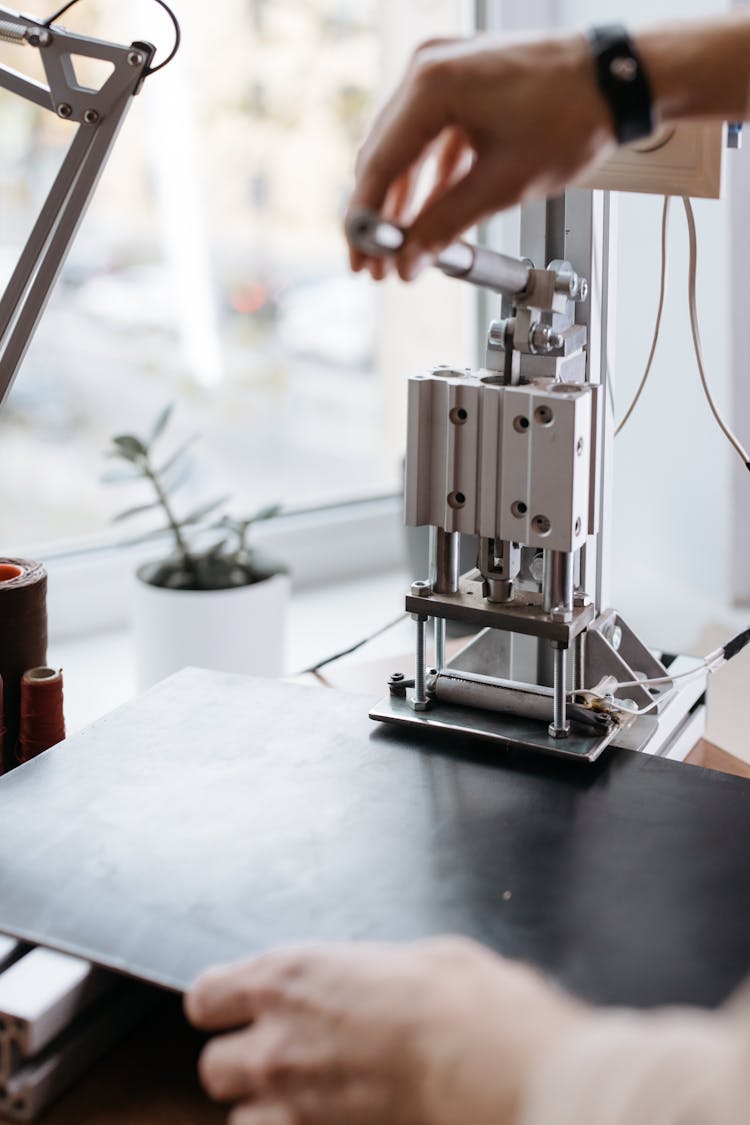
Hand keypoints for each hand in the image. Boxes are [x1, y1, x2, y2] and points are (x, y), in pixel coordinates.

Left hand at [185, 937, 585, 1124]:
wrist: (490, 1066)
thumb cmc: (462, 1002)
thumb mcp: (416, 958)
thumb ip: (369, 973)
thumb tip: (379, 978)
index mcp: (290, 978)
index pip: (207, 997)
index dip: (224, 1004)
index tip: (239, 1007)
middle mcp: (277, 1044)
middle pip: (214, 1067)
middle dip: (245, 1065)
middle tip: (284, 1059)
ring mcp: (294, 1106)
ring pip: (242, 1123)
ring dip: (270, 1112)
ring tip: (312, 1101)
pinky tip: (335, 1118)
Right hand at [346, 33, 614, 280]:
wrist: (620, 81)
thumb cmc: (575, 114)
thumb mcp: (502, 184)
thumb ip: (446, 225)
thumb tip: (411, 260)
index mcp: (433, 84)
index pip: (380, 163)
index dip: (366, 221)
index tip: (361, 259)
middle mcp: (431, 67)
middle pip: (385, 155)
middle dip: (382, 216)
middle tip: (377, 265)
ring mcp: (446, 71)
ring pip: (406, 149)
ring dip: (404, 201)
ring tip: (401, 249)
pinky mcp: (464, 83)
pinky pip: (431, 137)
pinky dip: (428, 177)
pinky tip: (426, 215)